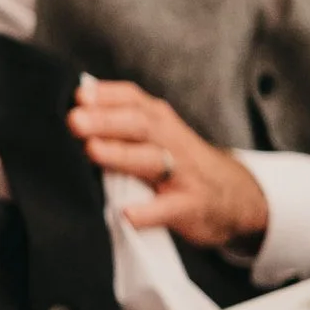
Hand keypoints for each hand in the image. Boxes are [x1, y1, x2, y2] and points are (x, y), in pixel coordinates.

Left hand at [68, 77, 268, 250]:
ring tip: (92, 151)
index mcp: (160, 122)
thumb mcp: (159, 136)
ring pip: (152, 161)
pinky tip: (127, 214)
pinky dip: (148, 212)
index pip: (134, 100)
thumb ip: (122, 124)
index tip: (78, 95)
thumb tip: (74, 111)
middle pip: (139, 125)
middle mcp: (172, 141)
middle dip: (106, 121)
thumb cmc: (181, 163)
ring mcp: (183, 174)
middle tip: (74, 121)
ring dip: (121, 155)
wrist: (235, 197)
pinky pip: (168, 209)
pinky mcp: (190, 206)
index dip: (107, 95)